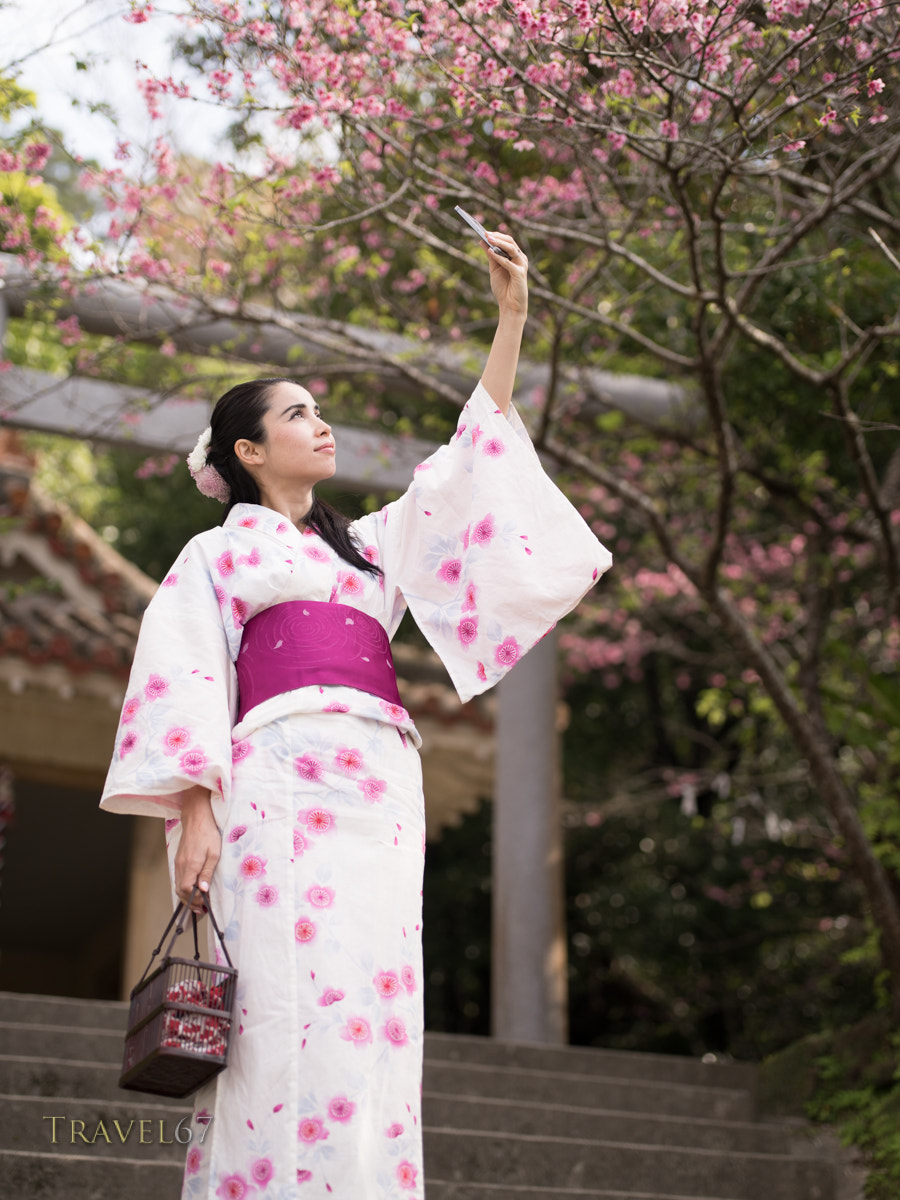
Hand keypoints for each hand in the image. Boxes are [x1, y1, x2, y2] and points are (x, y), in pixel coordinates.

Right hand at [174, 785, 220, 912]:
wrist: (196, 818)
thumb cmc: (209, 834)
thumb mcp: (214, 854)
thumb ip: (207, 873)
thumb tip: (202, 890)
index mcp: (191, 865)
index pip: (186, 889)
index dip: (194, 900)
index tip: (204, 905)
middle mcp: (181, 865)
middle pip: (180, 891)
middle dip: (190, 902)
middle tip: (202, 910)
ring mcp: (178, 862)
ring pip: (178, 885)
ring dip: (187, 896)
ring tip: (199, 903)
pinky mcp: (178, 859)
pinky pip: (179, 878)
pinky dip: (184, 887)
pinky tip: (193, 889)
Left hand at [483, 230, 527, 319]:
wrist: (510, 306)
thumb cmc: (503, 288)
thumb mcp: (494, 269)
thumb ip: (490, 255)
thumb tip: (482, 241)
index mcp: (515, 256)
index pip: (507, 240)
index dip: (496, 235)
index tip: (484, 231)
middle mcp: (520, 258)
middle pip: (510, 242)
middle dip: (497, 237)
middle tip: (485, 233)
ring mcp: (521, 265)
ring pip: (511, 248)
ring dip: (499, 243)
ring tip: (488, 238)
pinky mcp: (520, 274)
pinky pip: (509, 263)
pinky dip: (499, 257)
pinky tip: (491, 252)